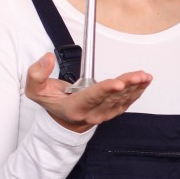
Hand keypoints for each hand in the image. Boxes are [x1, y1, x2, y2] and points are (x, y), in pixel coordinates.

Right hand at [25, 53, 152, 131]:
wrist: (63, 119)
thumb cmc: (52, 102)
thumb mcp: (36, 90)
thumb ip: (37, 74)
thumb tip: (47, 59)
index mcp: (74, 108)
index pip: (92, 97)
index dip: (106, 89)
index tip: (117, 84)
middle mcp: (91, 113)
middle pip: (112, 97)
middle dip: (127, 85)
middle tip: (138, 76)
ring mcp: (104, 114)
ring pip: (122, 99)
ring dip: (135, 87)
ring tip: (144, 76)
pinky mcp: (113, 112)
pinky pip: (128, 102)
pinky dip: (138, 91)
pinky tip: (144, 81)